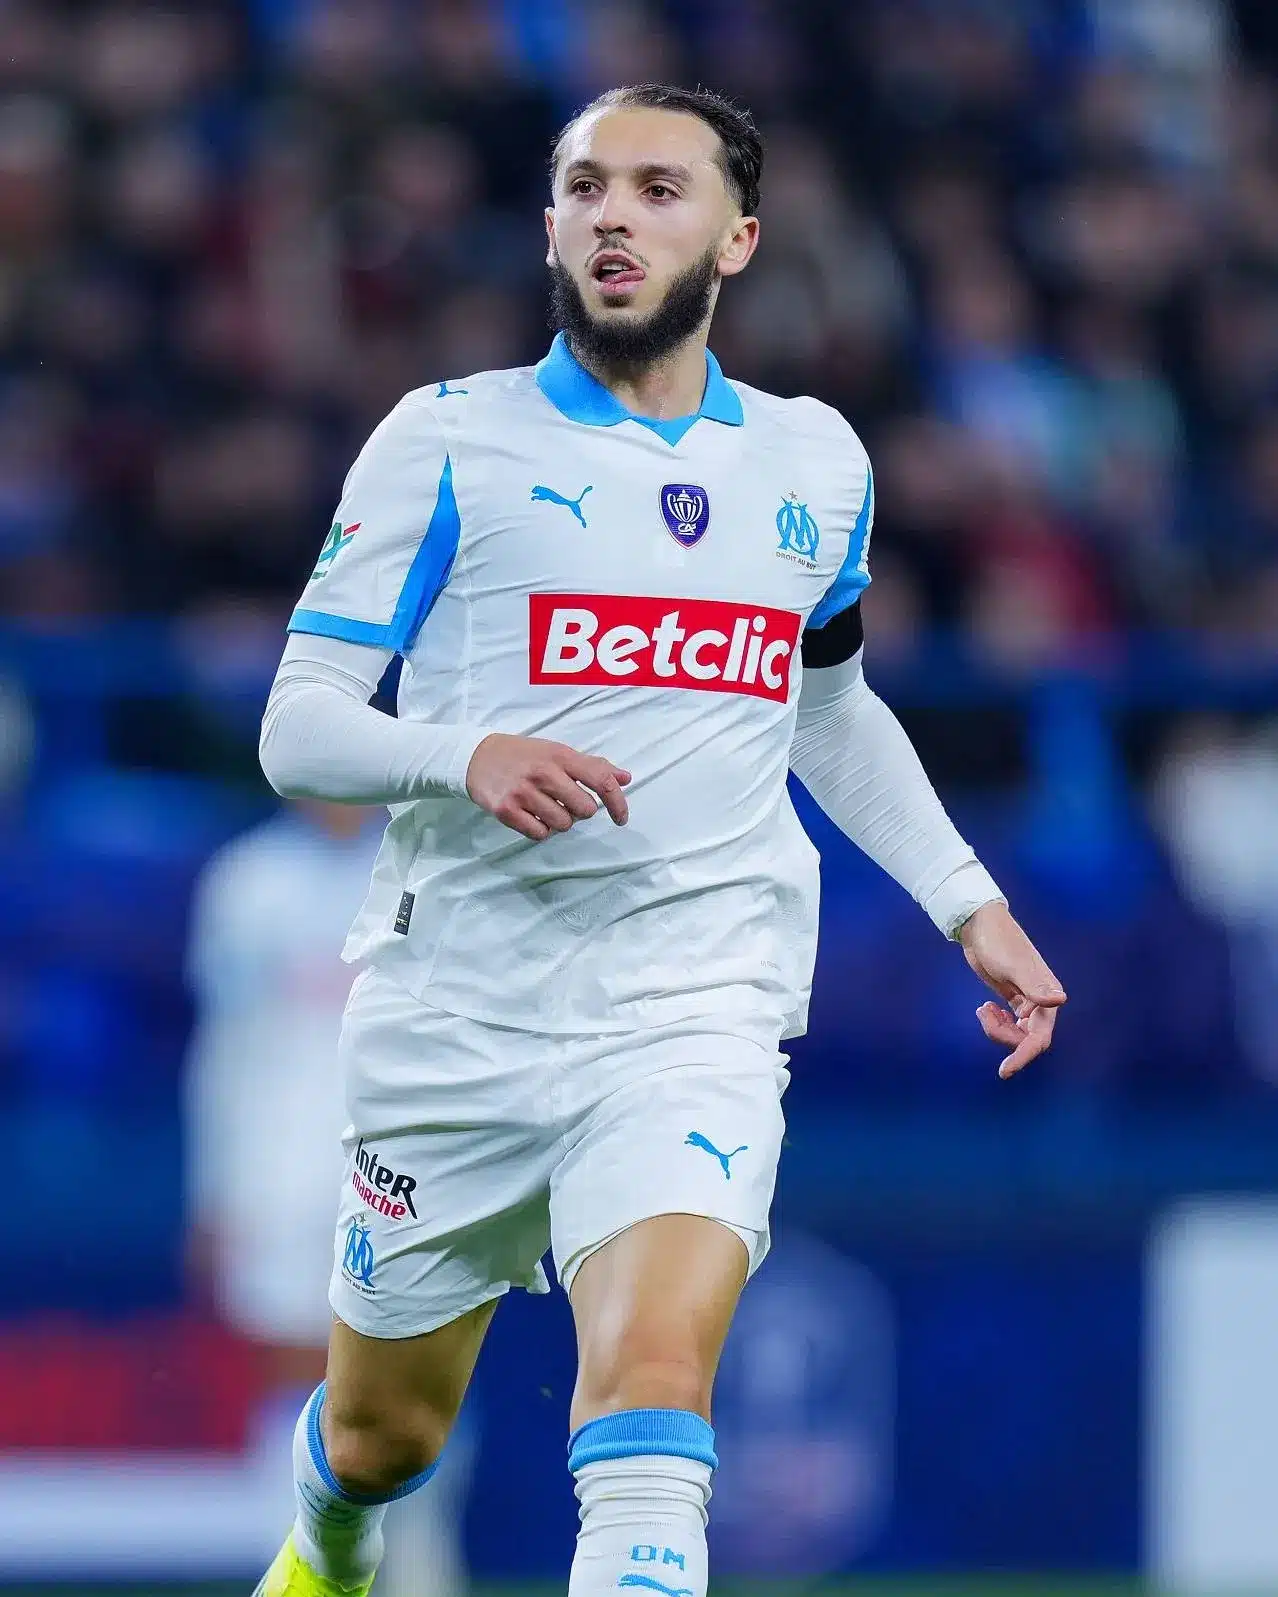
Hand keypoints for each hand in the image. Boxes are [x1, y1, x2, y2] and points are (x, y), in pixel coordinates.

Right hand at [466, 733, 630, 841]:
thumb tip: (625, 778)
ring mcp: (523, 792)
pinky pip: (540, 834)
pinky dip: (541, 830)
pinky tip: (531, 816)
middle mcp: (543, 773)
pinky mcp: (506, 810)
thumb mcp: (557, 752)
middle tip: (564, 802)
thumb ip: (592, 766)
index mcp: (560, 756)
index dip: (617, 802)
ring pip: (563, 825)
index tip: (621, 818)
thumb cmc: (523, 755)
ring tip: (545, 806)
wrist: (476, 756)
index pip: (601, 780)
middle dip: (580, 811)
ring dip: (559, 821)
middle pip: (585, 810)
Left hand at [958, 901, 1065, 1079]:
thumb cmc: (997, 941)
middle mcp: (1041, 1001)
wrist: (980, 925)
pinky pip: (1009, 1023)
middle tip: (984, 1017)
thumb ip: (1034, 985)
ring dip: (996, 1029)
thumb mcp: (1012, 965)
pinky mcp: (1013, 997)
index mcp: (1046, 996)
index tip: (1004, 1071)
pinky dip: (995, 1022)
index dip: (1023, 1057)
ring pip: (1016, 1033)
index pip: (1039, 1039)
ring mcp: (1027, 1001)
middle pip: (1027, 1040)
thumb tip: (1059, 1001)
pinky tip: (984, 1008)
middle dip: (1004, 1038)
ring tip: (982, 1010)